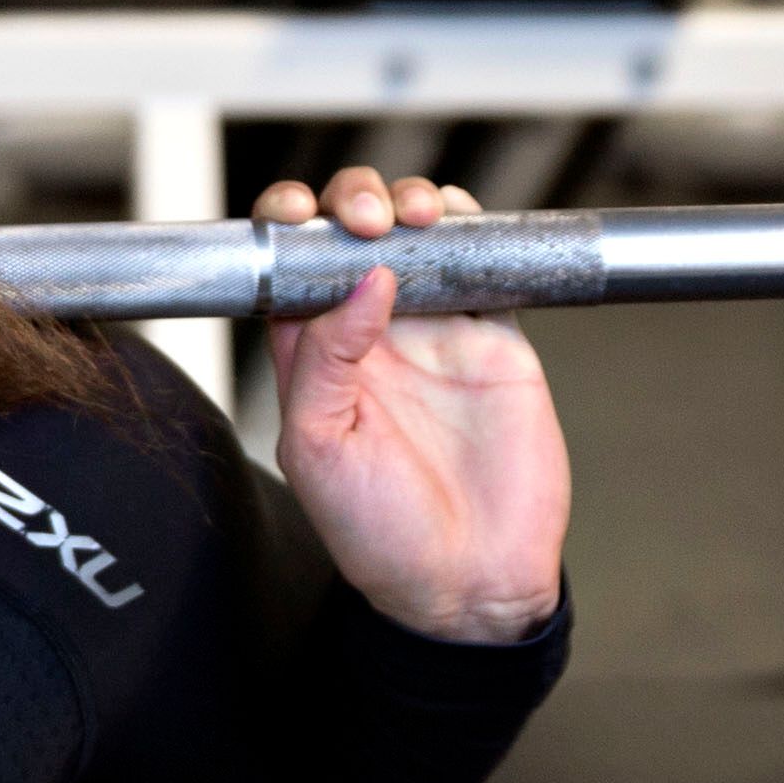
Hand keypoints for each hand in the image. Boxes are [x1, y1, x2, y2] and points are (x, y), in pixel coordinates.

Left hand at [251, 167, 570, 645]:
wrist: (469, 581)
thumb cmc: (380, 533)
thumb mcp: (318, 447)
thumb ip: (324, 358)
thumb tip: (363, 278)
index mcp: (313, 356)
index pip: (289, 267)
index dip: (289, 227)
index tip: (298, 216)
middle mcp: (370, 334)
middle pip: (350, 233)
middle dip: (350, 202)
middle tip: (364, 222)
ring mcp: (434, 330)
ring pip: (418, 235)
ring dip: (410, 202)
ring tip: (412, 218)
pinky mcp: (494, 337)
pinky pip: (484, 263)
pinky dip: (473, 229)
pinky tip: (457, 227)